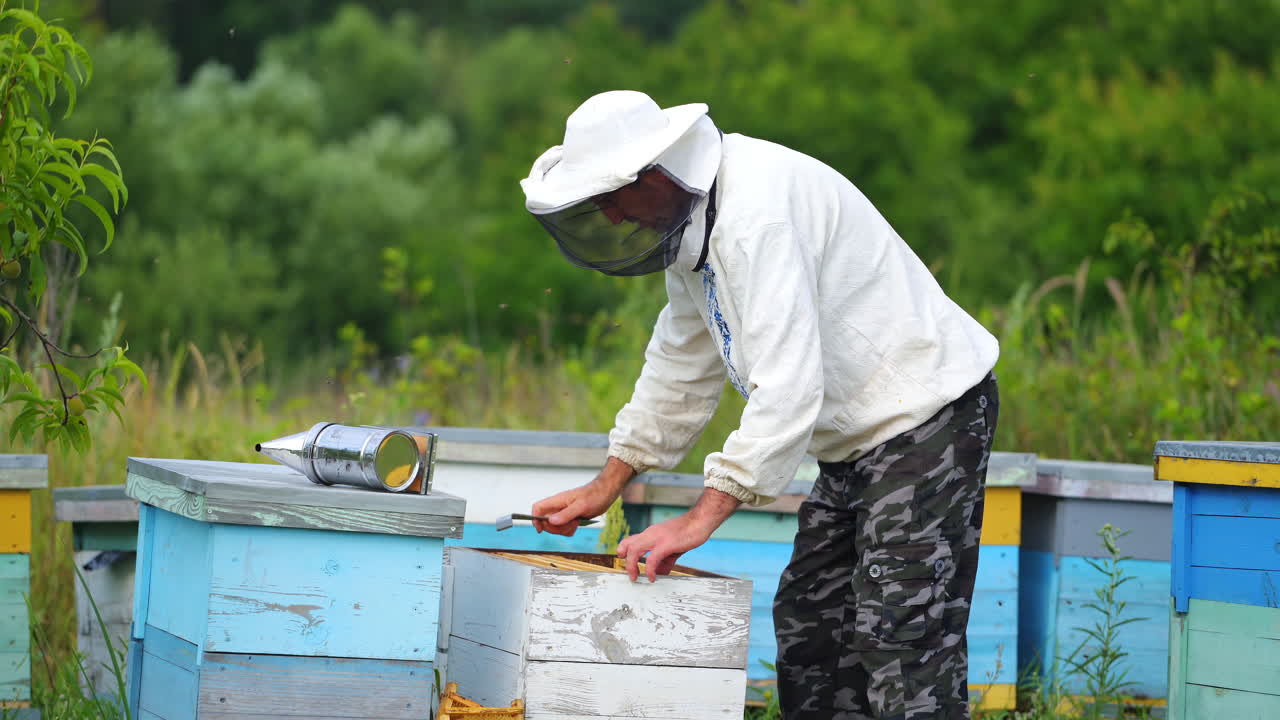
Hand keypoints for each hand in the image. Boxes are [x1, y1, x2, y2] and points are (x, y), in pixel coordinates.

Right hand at [531, 457, 634, 535]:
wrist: (607, 492)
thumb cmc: (595, 495)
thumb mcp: (582, 506)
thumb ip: (566, 514)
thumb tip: (550, 521)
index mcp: (557, 500)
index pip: (538, 508)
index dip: (536, 519)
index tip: (541, 530)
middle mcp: (558, 506)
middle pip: (546, 522)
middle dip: (556, 528)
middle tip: (570, 524)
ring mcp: (564, 512)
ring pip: (555, 527)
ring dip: (564, 530)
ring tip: (577, 523)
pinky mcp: (570, 517)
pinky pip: (564, 528)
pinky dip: (570, 530)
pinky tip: (579, 524)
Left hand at [617, 487, 740, 581]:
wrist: (700, 521)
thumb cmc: (689, 532)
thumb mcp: (673, 547)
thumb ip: (664, 560)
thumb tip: (658, 573)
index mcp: (651, 533)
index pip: (630, 540)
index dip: (623, 552)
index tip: (625, 563)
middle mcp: (651, 533)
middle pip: (628, 545)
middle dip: (625, 562)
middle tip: (631, 575)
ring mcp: (658, 538)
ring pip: (634, 550)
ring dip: (632, 566)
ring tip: (636, 577)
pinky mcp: (666, 544)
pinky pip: (652, 559)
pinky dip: (649, 570)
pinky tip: (652, 577)